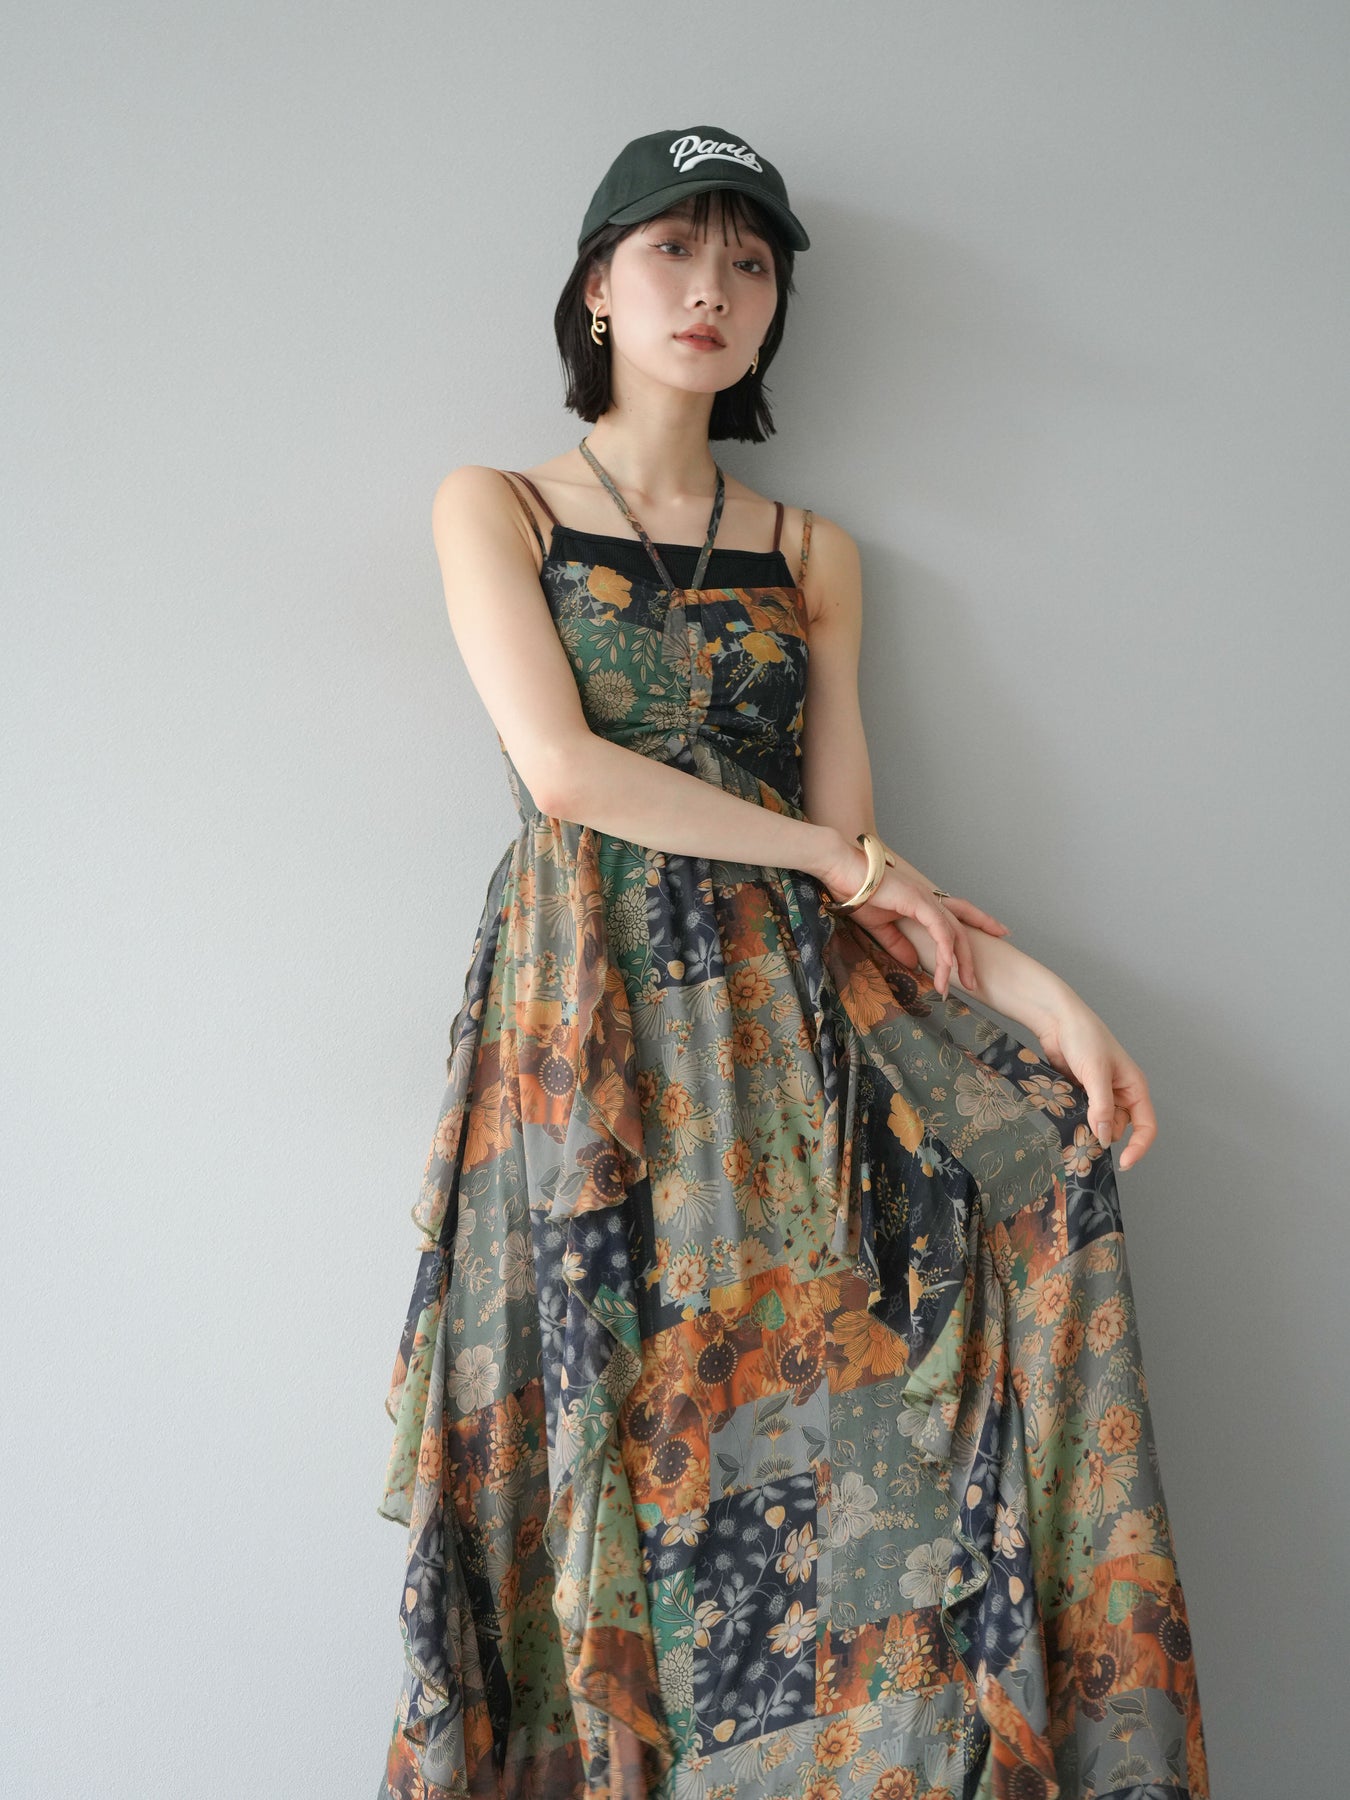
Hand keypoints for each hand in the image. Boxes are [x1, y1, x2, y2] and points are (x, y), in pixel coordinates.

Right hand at [819, 834, 1010, 998]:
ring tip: (956, 986)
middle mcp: (930, 899)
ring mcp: (926, 899)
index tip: (999, 933)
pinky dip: (945, 952)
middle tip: (975, 982)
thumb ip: (899, 945)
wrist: (842, 874)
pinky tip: (945, 969)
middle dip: (970, 956)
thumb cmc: (857, 894)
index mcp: (923, 902)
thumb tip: (914, 963)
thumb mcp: (881, 927)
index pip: (959, 913)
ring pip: (953, 934)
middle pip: (961, 928)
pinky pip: (940, 931)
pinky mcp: (918, 902)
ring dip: (957, 962)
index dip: (980, 921)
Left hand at [1035, 993, 1157, 1170]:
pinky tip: (1062, 1111)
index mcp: (1134, 1087)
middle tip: (1082, 1134)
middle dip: (1102, 1134)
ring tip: (1070, 1116)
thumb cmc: (1084, 1037)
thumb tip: (1104, 1137)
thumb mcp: (1096, 1073)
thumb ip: (1101, 1106)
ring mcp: (1099, 1094)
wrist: (1056, 1020)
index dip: (1138, 1147)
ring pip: (1096, 1124)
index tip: (1123, 1163)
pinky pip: (1080, 1115)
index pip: (1146, 1126)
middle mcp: (1120, 1093)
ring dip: (1084, 1125)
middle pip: (1117, 1128)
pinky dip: (1073, 1117)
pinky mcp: (1080, 1093)